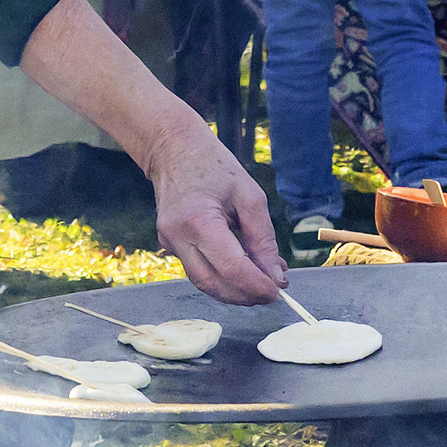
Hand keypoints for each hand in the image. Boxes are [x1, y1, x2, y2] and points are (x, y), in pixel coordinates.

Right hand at [140, 117, 285, 305]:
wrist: (174, 151)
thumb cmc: (215, 167)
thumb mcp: (250, 196)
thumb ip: (263, 239)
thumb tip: (275, 276)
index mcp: (198, 219)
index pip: (230, 268)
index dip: (256, 285)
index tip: (278, 290)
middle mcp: (177, 236)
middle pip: (213, 284)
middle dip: (245, 296)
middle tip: (272, 293)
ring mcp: (168, 243)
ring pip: (203, 283)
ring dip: (234, 292)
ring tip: (261, 285)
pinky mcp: (168, 245)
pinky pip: (198, 270)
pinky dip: (222, 278)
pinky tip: (242, 272)